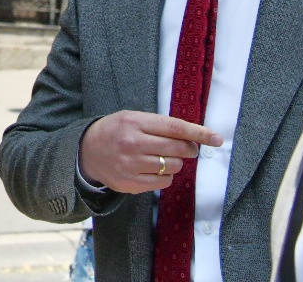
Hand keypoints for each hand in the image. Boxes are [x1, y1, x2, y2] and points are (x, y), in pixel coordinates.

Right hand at [78, 110, 220, 194]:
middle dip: (189, 149)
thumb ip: (159, 125)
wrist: (86, 152)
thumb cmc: (115, 131)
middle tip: (188, 148)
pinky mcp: (132, 183)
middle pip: (178, 148)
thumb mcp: (132, 119)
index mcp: (134, 122)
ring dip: (176, 163)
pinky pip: (164, 182)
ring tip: (162, 158)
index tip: (216, 138)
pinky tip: (155, 169)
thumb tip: (193, 136)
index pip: (175, 127)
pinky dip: (166, 176)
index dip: (199, 133)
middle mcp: (132, 143)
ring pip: (174, 167)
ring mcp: (131, 165)